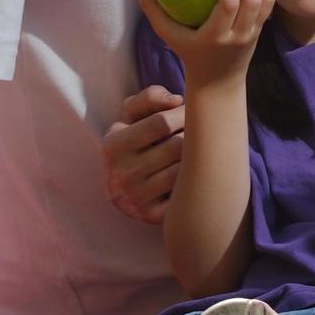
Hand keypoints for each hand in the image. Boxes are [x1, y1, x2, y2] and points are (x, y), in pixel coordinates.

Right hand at [100, 83, 185, 223]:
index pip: (161, 122)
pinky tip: (193, 175)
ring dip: (198, 158)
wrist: (123, 188)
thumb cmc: (135, 142)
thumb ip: (149, 98)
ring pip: (183, 171)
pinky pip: (184, 194)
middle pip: (176, 146)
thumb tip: (176, 100)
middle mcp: (121, 174)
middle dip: (194, 135)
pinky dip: (193, 182)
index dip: (183, 114)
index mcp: (112, 146)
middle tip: (202, 132)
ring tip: (199, 151)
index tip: (192, 112)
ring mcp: (135, 199)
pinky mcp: (151, 216)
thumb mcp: (132, 117)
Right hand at [138, 0, 273, 84]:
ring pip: (266, 0)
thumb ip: (152, 8)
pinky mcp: (261, 27)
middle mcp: (239, 34)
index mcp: (217, 36)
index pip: (229, 6)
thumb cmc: (189, 53)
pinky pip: (269, 2)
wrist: (218, 81)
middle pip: (253, 1)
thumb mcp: (168, 34)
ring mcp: (254, 31)